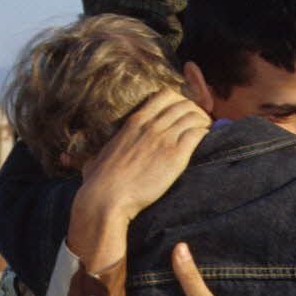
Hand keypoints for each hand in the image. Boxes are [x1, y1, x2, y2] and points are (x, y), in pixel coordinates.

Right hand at [68, 91, 209, 272]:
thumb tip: (88, 164)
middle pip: (184, 104)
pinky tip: (206, 143)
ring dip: (203, 122)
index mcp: (134, 122)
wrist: (106, 199)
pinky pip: (198, 134)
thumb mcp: (96, 160)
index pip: (165, 96)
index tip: (183, 113)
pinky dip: (205, 135)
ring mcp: (163, 139)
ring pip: (194, 116)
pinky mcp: (175, 155)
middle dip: (196, 111)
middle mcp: (150, 126)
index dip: (180, 101)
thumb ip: (97, 156)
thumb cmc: (99, 184)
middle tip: (199, 124)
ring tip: (205, 132)